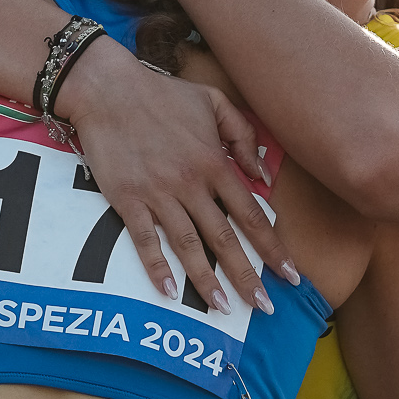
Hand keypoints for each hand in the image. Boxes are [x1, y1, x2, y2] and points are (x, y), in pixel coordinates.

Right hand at [56, 41, 299, 309]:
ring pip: (189, 245)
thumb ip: (243, 134)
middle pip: (225, 238)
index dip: (273, 247)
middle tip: (265, 307)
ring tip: (225, 309)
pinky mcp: (127, 199)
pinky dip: (157, 268)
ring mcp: (158, 194)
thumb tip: (259, 173)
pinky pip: (145, 240)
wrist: (107, 89)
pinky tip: (168, 292)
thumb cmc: (160, 93)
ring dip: (208, 280)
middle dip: (248, 275)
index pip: (251, 214)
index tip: (291, 275)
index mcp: (214, 163)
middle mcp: (191, 183)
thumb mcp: (212, 100)